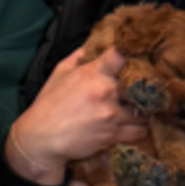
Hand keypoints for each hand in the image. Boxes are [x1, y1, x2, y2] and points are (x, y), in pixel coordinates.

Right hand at [4, 47, 145, 185]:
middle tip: (143, 88)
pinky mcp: (113, 135)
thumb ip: (78, 57)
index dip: (129, 54)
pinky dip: (140, 128)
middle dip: (141, 87)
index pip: (120, 56)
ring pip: (142, 112)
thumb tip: (90, 46)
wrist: (41, 139)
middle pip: (139, 85)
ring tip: (140, 110)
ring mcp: (112, 115)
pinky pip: (139, 131)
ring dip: (142, 111)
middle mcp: (106, 93)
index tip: (135, 57)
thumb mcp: (59, 74)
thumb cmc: (47, 105)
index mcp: (93, 74)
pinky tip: (137, 125)